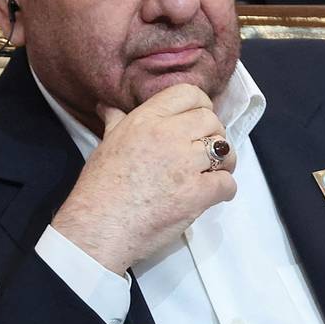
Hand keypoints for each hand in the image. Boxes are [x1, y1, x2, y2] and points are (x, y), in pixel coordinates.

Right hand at [50, 83, 236, 273]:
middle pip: (211, 120)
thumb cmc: (98, 189)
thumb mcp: (106, 145)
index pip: (189, 93)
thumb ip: (116, 123)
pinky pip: (227, 183)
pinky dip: (225, 190)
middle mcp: (168, 135)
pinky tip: (212, 195)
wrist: (97, 230)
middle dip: (213, 135)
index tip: (198, 121)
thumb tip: (109, 107)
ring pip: (225, 150)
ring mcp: (185, 164)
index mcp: (146, 120)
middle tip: (204, 152)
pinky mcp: (197, 193)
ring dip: (224, 162)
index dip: (201, 105)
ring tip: (213, 172)